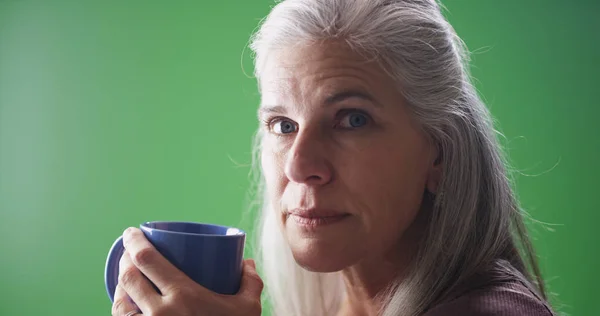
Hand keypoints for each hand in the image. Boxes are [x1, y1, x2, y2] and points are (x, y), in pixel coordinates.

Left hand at [111, 227, 263, 315]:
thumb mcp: (248, 309)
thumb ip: (250, 282)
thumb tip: (246, 262)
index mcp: (183, 296)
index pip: (147, 259)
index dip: (133, 242)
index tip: (132, 232)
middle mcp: (159, 313)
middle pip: (128, 277)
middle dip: (124, 259)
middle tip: (130, 251)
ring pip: (120, 302)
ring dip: (120, 285)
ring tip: (128, 277)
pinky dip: (121, 309)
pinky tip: (127, 304)